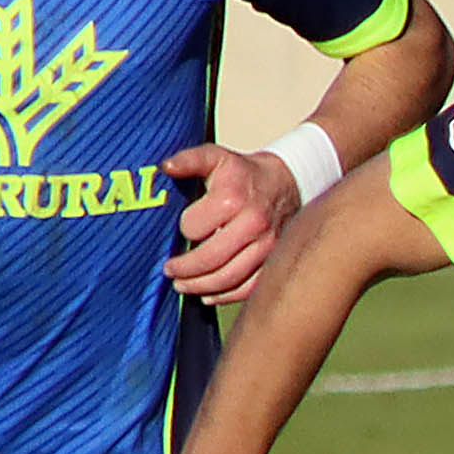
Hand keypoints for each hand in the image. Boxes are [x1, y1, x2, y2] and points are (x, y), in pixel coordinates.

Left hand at [161, 143, 299, 302]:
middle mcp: (253, 224)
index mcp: (233, 198)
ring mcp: (267, 246)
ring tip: (183, 285)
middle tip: (170, 271)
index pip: (194, 228)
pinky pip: (248, 288)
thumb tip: (165, 166)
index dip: (184, 230)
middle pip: (210, 260)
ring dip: (200, 287)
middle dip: (184, 270)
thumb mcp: (217, 157)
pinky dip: (225, 296)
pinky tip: (208, 294)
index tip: (184, 229)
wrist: (287, 183)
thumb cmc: (245, 173)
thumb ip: (190, 160)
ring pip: (228, 278)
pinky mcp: (274, 261)